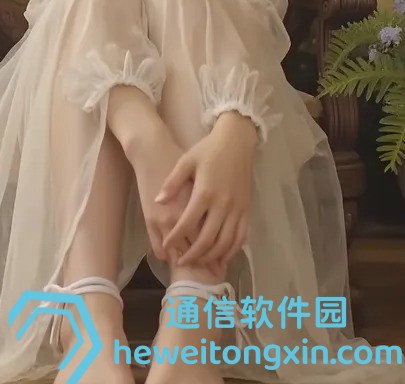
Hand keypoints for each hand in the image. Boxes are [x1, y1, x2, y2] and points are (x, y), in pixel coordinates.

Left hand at [156, 112, 257, 267]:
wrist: (236, 141)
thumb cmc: (208, 150)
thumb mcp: (186, 161)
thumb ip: (173, 183)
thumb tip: (158, 202)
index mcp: (204, 193)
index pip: (187, 223)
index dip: (175, 237)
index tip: (166, 245)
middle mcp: (222, 205)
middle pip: (207, 239)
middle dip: (193, 254)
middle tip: (182, 261)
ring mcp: (237, 209)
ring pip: (225, 242)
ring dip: (211, 256)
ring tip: (199, 263)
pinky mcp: (246, 209)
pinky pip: (241, 237)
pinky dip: (232, 250)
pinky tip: (222, 257)